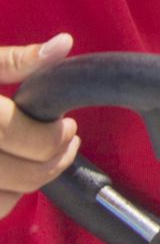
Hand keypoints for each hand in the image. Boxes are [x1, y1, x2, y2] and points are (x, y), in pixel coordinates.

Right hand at [0, 34, 79, 218]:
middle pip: (21, 173)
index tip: (68, 125)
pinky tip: (8, 176)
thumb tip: (64, 43)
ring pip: (4, 200)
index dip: (53, 135)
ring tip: (37, 158)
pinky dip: (3, 199)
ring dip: (29, 183)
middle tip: (66, 142)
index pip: (20, 134)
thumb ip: (14, 60)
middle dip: (53, 160)